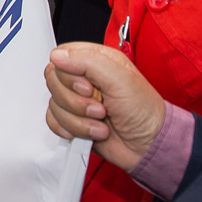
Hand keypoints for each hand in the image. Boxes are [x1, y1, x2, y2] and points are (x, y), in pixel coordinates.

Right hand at [44, 43, 167, 171]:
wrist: (148, 146)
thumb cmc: (144, 111)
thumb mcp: (120, 79)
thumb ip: (87, 62)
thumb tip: (58, 57)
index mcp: (97, 60)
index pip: (62, 56)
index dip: (68, 74)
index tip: (88, 88)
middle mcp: (85, 78)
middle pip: (54, 81)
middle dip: (75, 101)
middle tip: (100, 107)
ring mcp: (78, 100)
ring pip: (54, 104)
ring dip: (79, 119)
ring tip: (102, 122)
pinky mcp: (73, 120)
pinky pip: (53, 121)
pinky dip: (71, 129)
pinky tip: (90, 131)